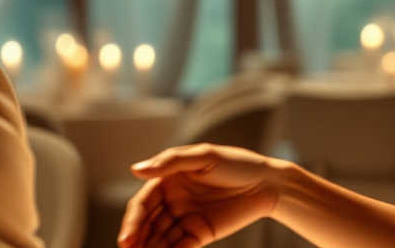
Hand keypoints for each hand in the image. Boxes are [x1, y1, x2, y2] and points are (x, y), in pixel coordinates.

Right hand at [118, 143, 282, 247]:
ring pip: (160, 238)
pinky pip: (180, 247)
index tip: (126, 239)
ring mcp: (185, 218)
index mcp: (168, 178)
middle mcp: (172, 199)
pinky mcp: (200, 234)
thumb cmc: (236, 163)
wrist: (268, 183)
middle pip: (147, 223)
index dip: (132, 221)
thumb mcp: (204, 156)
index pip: (143, 203)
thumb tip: (135, 169)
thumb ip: (170, 162)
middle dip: (137, 240)